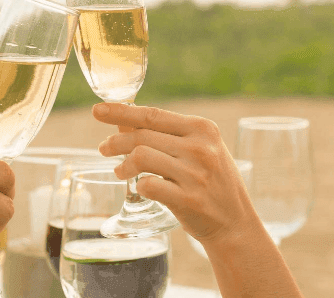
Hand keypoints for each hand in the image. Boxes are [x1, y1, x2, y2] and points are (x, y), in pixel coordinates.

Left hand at [92, 103, 256, 244]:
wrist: (235, 223)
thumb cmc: (211, 181)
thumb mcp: (196, 150)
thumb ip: (164, 134)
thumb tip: (122, 121)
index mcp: (202, 128)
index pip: (152, 114)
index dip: (121, 111)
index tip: (98, 110)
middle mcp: (200, 147)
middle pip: (142, 135)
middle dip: (115, 142)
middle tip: (104, 148)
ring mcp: (195, 174)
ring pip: (141, 156)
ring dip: (123, 164)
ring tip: (119, 171)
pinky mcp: (189, 200)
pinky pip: (148, 185)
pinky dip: (137, 185)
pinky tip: (138, 187)